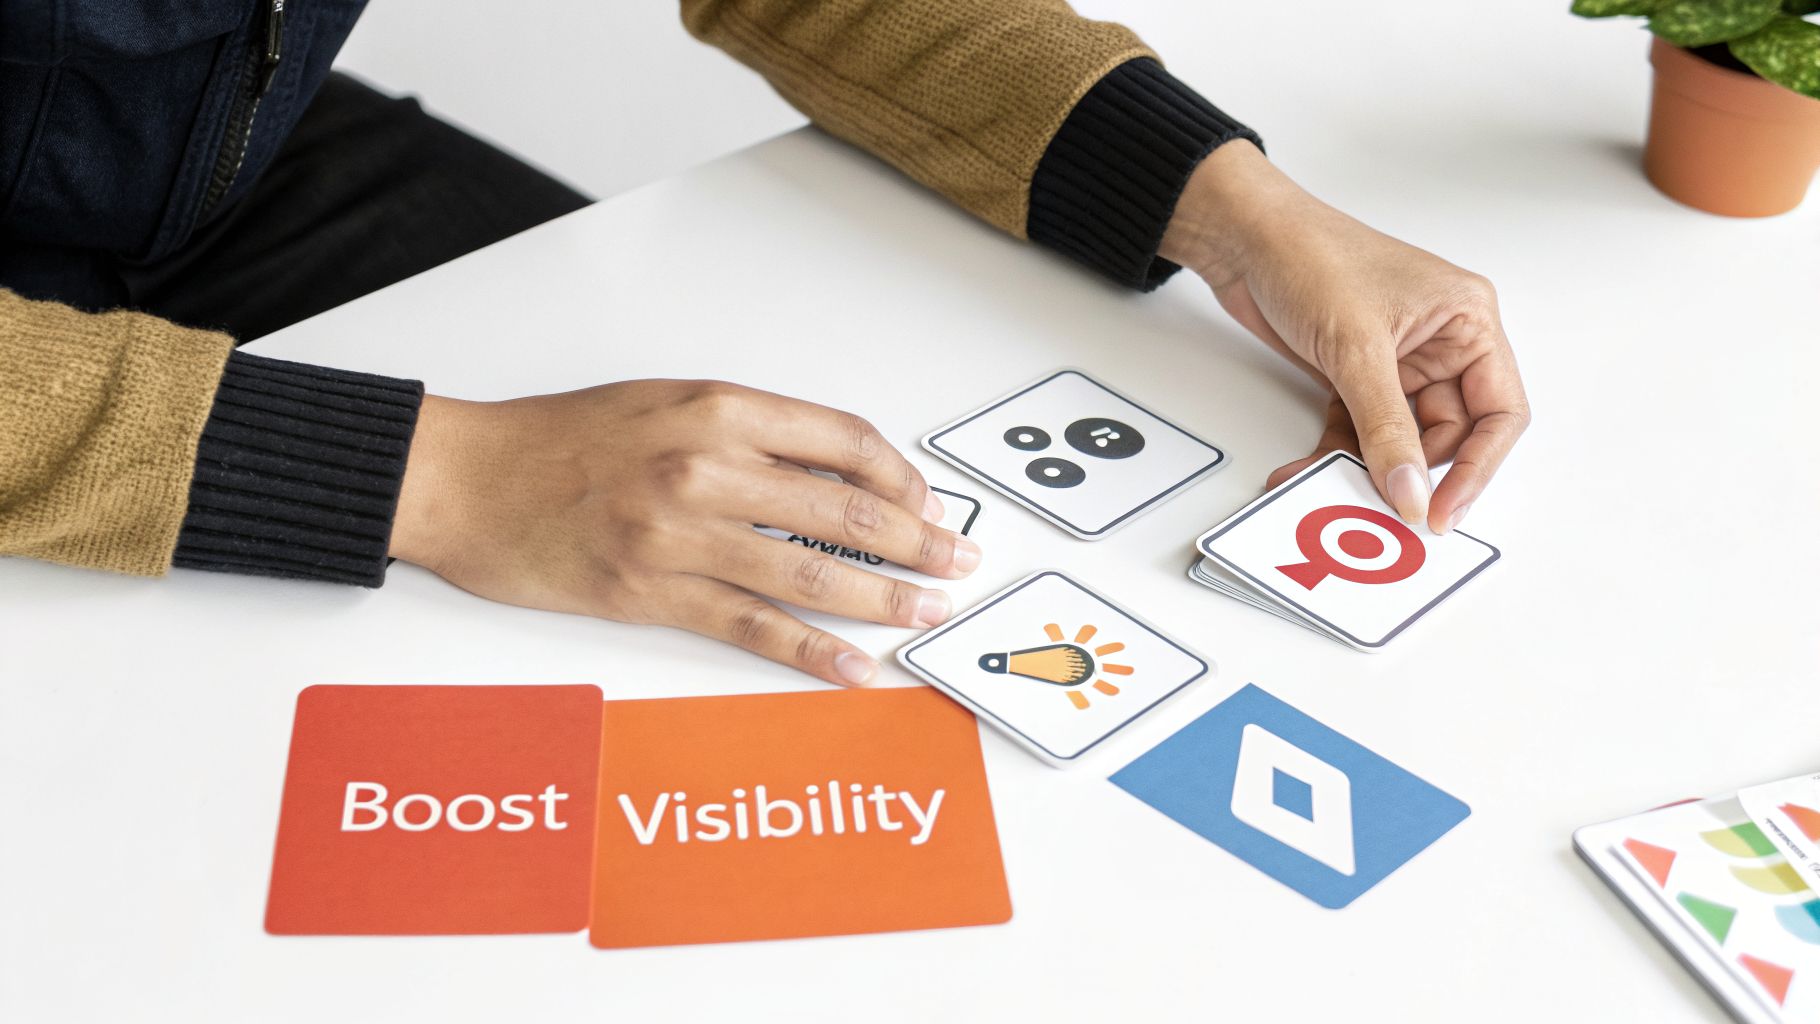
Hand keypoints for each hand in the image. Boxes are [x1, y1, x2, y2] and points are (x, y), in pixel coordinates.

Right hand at [387, 380, 979, 685]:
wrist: (467, 478)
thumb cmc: (561, 439)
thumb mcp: (664, 403)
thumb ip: (747, 432)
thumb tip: (833, 473)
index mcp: (717, 407)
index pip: (843, 440)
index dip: (900, 476)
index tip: (925, 502)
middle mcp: (706, 465)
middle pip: (845, 508)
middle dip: (918, 540)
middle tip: (959, 562)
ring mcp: (680, 533)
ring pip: (811, 571)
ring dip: (885, 598)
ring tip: (929, 612)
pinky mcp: (651, 592)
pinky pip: (753, 626)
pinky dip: (812, 651)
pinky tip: (854, 667)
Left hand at [1160, 142, 1529, 532]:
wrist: (1243, 238)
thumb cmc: (1311, 256)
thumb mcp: (1358, 350)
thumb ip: (1386, 428)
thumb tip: (1411, 492)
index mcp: (1468, 321)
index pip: (1499, 413)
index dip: (1477, 468)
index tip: (1442, 512)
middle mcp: (1442, 343)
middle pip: (1448, 435)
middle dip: (1412, 473)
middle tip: (1381, 509)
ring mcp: (1397, 361)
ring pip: (1399, 439)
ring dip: (1365, 467)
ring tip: (1332, 488)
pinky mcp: (1355, 374)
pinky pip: (1359, 430)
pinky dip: (1336, 452)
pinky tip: (1307, 469)